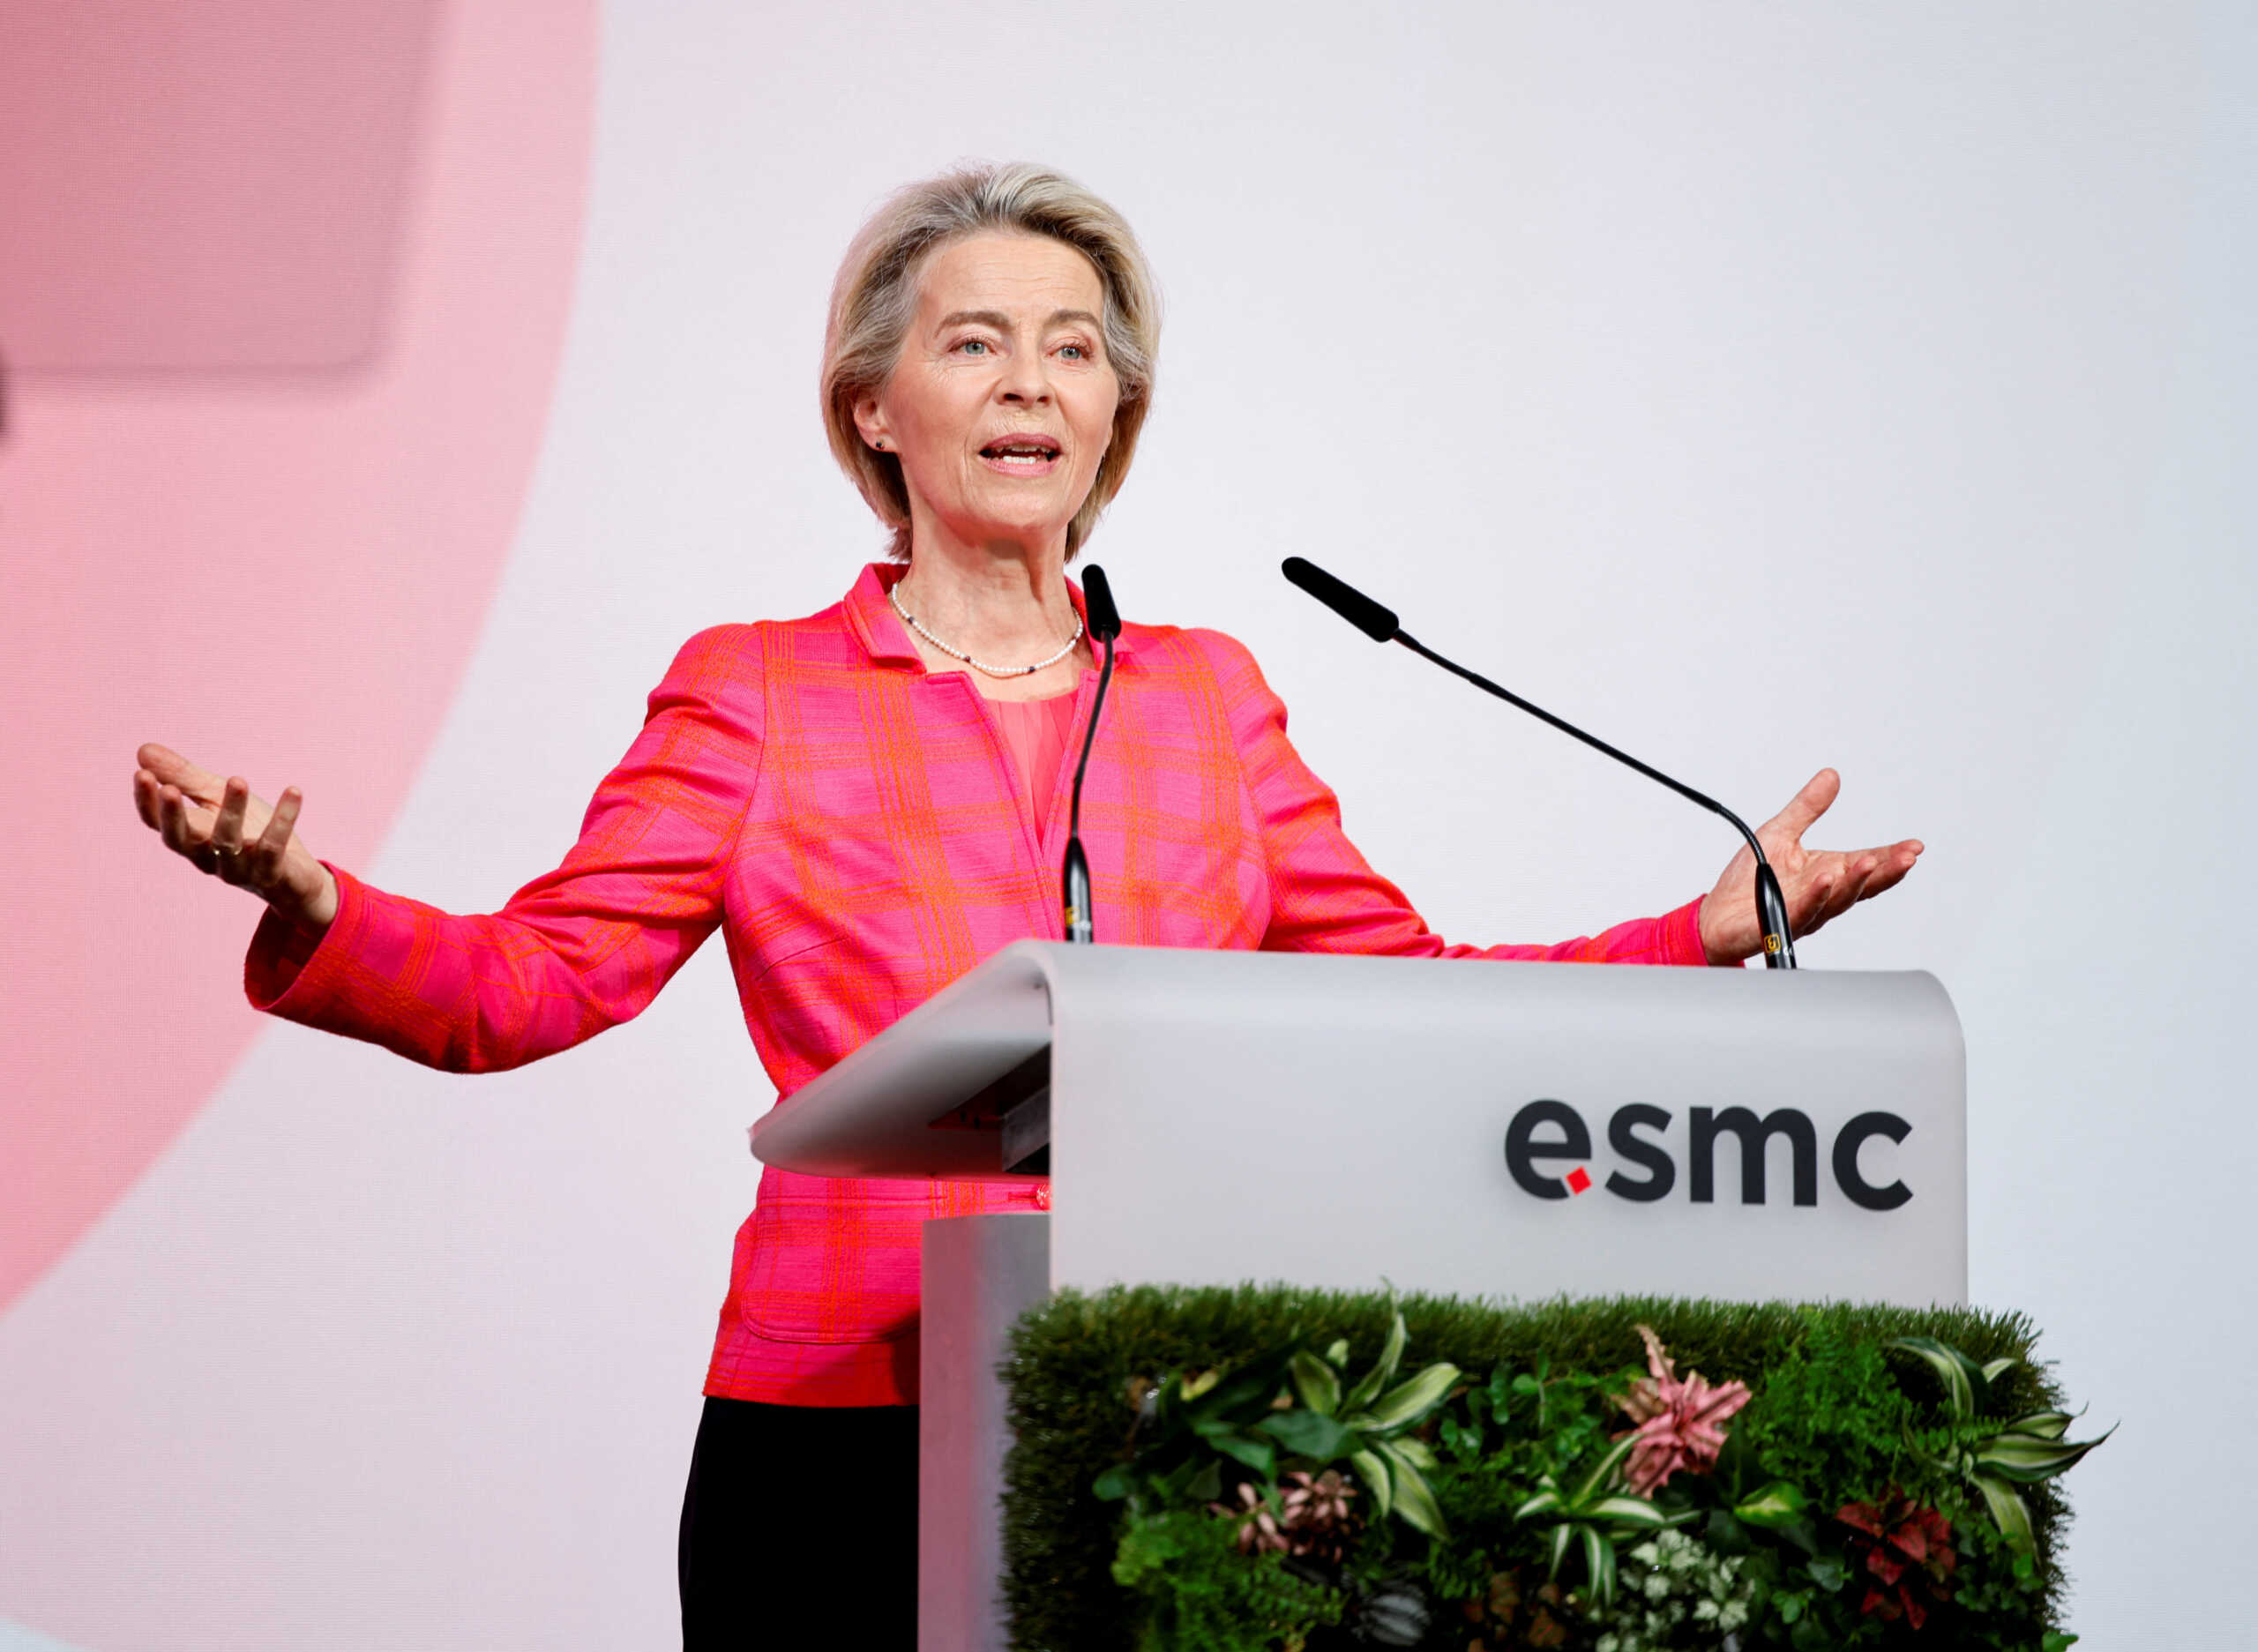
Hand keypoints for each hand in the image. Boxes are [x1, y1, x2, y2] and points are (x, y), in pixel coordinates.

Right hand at [132, 743, 338, 929]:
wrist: (295, 878)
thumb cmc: (250, 832)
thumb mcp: (217, 799)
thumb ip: (184, 778)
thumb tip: (143, 750)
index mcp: (191, 838)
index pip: (158, 824)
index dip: (147, 802)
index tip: (140, 773)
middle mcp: (207, 858)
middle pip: (181, 840)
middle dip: (173, 815)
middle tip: (168, 789)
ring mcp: (238, 869)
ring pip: (228, 842)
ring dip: (232, 811)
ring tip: (237, 779)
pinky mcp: (271, 874)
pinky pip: (274, 846)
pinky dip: (283, 819)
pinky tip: (293, 791)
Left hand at [1697, 769, 1920, 964]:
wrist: (1716, 917)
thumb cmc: (1748, 882)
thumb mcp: (1780, 832)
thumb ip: (1807, 807)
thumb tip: (1831, 776)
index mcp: (1826, 872)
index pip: (1865, 862)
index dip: (1890, 856)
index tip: (1914, 847)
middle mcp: (1821, 894)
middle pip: (1861, 884)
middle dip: (1886, 871)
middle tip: (1907, 858)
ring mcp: (1804, 911)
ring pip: (1837, 899)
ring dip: (1856, 882)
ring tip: (1869, 863)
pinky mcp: (1780, 922)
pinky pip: (1803, 911)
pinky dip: (1817, 896)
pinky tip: (1826, 881)